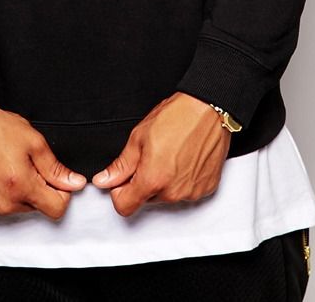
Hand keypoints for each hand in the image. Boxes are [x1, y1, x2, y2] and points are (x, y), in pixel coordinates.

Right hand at [0, 105, 86, 219]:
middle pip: (38, 208)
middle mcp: (3, 204)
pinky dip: (5, 193)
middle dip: (40, 189)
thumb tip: (75, 184)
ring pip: (20, 208)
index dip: (62, 192)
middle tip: (29, 164)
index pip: (56, 209)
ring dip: (22, 192)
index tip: (55, 177)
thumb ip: (56, 168)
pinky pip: (2, 206)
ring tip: (11, 166)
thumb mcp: (34, 141)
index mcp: (20, 187)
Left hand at [91, 92, 230, 216]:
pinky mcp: (206, 188)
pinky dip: (183, 179)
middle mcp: (173, 192)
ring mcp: (192, 192)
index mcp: (153, 180)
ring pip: (167, 195)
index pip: (124, 207)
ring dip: (165, 181)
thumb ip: (121, 165)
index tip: (123, 179)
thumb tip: (104, 180)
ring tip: (172, 154)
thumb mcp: (139, 136)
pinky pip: (186, 191)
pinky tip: (186, 159)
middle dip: (144, 182)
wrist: (210, 108)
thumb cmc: (178, 117)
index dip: (119, 192)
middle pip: (147, 199)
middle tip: (153, 156)